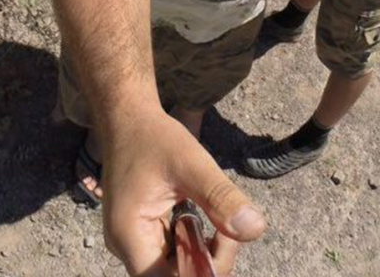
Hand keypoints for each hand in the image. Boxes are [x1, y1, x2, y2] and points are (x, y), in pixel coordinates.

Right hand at [101, 108, 264, 274]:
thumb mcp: (192, 163)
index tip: (223, 241)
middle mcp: (125, 246)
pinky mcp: (141, 234)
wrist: (128, 119)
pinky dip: (193, 244)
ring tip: (219, 224)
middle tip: (227, 230)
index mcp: (129, 235)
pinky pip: (170, 254)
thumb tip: (254, 229)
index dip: (200, 273)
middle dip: (206, 263)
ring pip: (173, 269)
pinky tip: (205, 221)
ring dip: (201, 254)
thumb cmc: (153, 138)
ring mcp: (132, 242)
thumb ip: (221, 198)